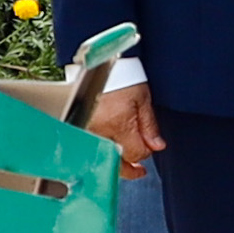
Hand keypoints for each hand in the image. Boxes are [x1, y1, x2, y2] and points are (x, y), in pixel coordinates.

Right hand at [90, 62, 162, 177]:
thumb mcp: (143, 97)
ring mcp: (86, 129)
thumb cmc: (121, 75)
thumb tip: (156, 146)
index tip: (150, 149)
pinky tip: (107, 151)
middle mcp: (100, 130)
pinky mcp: (76, 126)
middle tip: (139, 171)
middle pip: (116, 161)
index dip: (146, 154)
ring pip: (101, 156)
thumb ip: (149, 125)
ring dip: (114, 162)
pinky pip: (90, 146)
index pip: (136, 153)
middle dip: (129, 168)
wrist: (97, 61)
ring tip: (126, 165)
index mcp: (119, 123)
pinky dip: (99, 151)